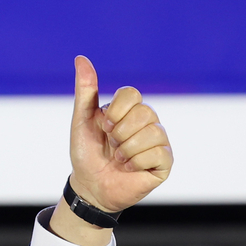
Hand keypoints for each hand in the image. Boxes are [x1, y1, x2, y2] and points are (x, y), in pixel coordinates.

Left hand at [66, 56, 171, 213]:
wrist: (89, 187)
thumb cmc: (86, 154)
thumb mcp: (82, 120)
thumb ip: (85, 90)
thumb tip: (81, 58)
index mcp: (130, 109)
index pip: (132, 93)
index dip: (115, 111)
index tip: (104, 126)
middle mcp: (148, 122)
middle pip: (144, 112)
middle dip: (120, 133)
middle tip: (112, 146)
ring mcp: (158, 141)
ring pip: (152, 133)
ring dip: (127, 150)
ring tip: (119, 159)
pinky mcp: (165, 162)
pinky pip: (158, 153)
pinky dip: (137, 163)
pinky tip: (129, 169)